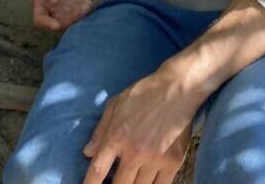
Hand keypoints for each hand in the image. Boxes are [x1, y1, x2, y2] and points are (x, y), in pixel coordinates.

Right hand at [32, 0, 92, 30]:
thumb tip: (53, 0)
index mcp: (42, 2)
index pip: (39, 20)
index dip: (46, 25)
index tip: (55, 24)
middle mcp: (53, 10)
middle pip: (58, 25)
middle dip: (68, 21)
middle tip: (78, 9)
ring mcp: (67, 12)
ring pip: (71, 24)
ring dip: (79, 19)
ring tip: (86, 5)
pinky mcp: (80, 9)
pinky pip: (83, 18)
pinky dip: (86, 14)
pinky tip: (89, 3)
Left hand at [81, 68, 200, 183]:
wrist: (176, 90)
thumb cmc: (143, 94)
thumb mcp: (115, 105)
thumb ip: (100, 131)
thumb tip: (87, 152)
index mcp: (116, 137)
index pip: (98, 170)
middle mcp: (134, 152)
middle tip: (115, 181)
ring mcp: (154, 159)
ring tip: (131, 180)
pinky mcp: (173, 162)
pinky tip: (148, 181)